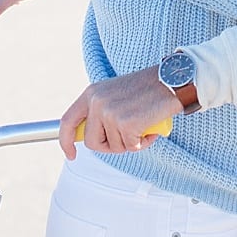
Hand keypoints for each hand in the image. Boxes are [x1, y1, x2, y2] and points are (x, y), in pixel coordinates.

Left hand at [59, 67, 180, 157]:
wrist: (170, 81)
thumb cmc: (146, 91)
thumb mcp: (114, 94)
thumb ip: (100, 112)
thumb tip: (91, 138)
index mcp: (91, 93)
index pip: (67, 121)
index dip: (66, 141)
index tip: (71, 155)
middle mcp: (96, 102)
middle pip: (92, 142)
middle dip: (109, 146)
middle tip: (128, 136)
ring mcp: (109, 112)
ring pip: (114, 147)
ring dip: (131, 142)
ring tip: (143, 125)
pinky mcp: (126, 123)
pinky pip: (131, 147)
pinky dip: (143, 142)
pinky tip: (150, 127)